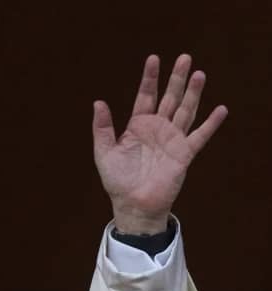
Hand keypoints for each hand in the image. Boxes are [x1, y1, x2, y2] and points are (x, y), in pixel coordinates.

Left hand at [92, 54, 226, 233]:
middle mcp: (157, 129)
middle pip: (169, 98)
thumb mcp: (104, 152)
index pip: (146, 96)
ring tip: (199, 74)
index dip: (150, 79)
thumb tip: (98, 102)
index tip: (154, 59)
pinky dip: (211, 124)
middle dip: (176, 78)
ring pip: (185, 111)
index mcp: (138, 126)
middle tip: (184, 57)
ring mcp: (172, 140)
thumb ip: (102, 128)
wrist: (133, 204)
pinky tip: (220, 109)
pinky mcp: (184, 154)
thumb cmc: (117, 181)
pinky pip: (200, 136)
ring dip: (193, 93)